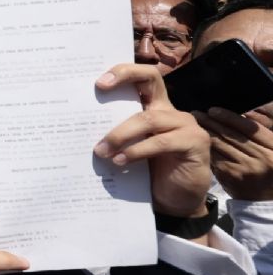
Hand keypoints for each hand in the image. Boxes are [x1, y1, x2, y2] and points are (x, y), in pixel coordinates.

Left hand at [94, 64, 211, 216]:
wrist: (174, 202)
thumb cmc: (147, 174)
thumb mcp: (127, 150)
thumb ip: (115, 135)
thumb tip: (78, 128)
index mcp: (155, 108)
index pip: (143, 77)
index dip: (124, 72)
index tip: (99, 81)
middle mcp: (170, 111)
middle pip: (151, 79)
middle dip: (123, 78)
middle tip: (98, 90)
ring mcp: (186, 125)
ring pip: (149, 119)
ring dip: (120, 134)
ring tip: (100, 151)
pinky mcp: (195, 143)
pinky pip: (161, 142)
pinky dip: (137, 151)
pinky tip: (120, 161)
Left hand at [194, 107, 272, 200]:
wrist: (265, 199)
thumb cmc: (269, 169)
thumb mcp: (272, 149)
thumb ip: (261, 132)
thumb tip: (246, 113)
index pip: (250, 128)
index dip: (230, 117)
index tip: (214, 110)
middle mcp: (262, 158)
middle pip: (232, 135)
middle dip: (212, 122)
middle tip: (197, 113)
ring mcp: (245, 169)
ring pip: (220, 146)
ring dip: (205, 132)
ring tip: (194, 123)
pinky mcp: (231, 177)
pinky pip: (214, 158)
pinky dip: (205, 148)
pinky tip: (195, 140)